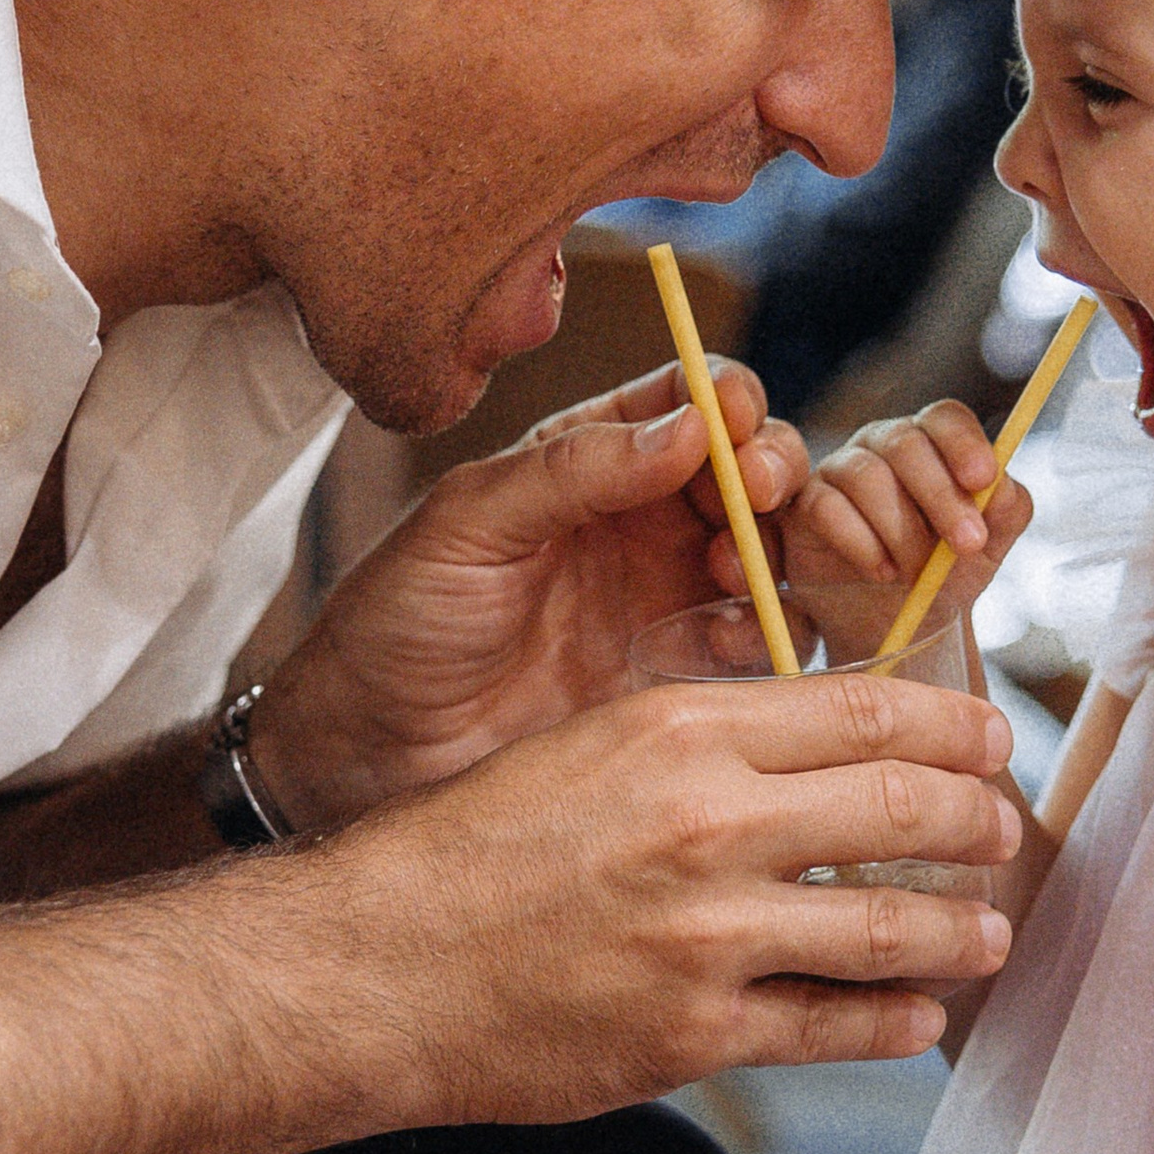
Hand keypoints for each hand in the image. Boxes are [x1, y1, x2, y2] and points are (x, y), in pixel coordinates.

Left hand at [253, 361, 807, 829]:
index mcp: (595, 462)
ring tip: (734, 573)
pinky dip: (775, 636)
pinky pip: (766, 649)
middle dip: (776, 470)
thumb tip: (688, 427)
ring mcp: (675, 602)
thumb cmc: (399, 621)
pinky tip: (727, 643)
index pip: (691, 401)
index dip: (729, 401)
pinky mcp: (687, 682)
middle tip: (758, 491)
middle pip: (758, 472)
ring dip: (783, 551)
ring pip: (778, 555)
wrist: (370, 752)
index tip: (732, 421)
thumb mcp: (471, 522)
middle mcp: (650, 523)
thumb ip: (574, 469)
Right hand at [377, 659, 1022, 1108]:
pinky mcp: (695, 1033)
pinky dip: (897, 1021)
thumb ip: (702, 740)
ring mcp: (707, 935)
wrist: (372, 966)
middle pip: (902, 806)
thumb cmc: (469, 848)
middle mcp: (707, 822)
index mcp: (681, 727)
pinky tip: (921, 1018)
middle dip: (977, 819)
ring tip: (990, 935)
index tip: (991, 737)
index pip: (868, 710)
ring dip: (961, 930)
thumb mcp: (589, 743)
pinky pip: (834, 1025)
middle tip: (1004, 829)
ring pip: (890, 925)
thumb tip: (820, 742)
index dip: (954, 725)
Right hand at [781, 401, 1030, 656]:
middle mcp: (884, 443)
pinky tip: (883, 571)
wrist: (896, 617)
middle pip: (906, 442)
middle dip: (942, 496)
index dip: (964, 443)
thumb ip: (1007, 509)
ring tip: (920, 573)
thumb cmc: (944, 568)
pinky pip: (826, 507)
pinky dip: (861, 542)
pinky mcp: (806, 504)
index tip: (984, 480)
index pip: (945, 418)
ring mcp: (840, 469)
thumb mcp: (988, 544)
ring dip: (902, 530)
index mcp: (933, 441)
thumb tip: (1003, 486)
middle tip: (968, 544)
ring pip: (867, 476)